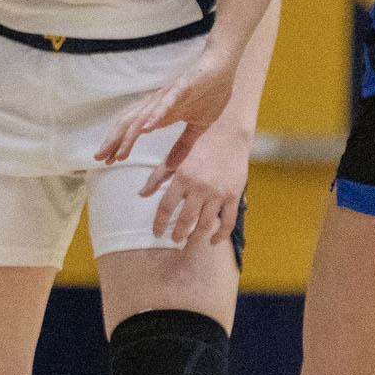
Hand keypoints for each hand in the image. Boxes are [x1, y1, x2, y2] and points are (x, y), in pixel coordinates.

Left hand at [94, 43, 239, 173]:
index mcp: (160, 113)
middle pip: (130, 123)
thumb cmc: (209, 93)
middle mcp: (158, 104)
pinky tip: (146, 128)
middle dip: (115, 141)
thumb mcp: (197, 127)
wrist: (223, 68)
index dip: (120, 144)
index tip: (108, 161)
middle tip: (100, 158)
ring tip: (119, 152)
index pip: (134, 130)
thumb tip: (172, 167)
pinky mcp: (182, 88)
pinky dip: (155, 115)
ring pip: (143, 116)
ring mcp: (168, 96)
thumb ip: (183, 146)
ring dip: (130, 135)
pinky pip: (166, 103)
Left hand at [144, 122, 249, 248]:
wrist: (229, 133)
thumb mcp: (176, 158)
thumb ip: (158, 177)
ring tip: (190, 241)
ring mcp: (217, 193)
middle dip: (177, 234)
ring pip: (205, 225)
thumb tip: (141, 194)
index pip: (165, 207)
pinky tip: (213, 241)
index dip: (159, 223)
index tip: (156, 233)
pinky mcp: (233, 195)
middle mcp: (199, 187)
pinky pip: (227, 222)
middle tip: (174, 240)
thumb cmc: (199, 145)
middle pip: (185, 220)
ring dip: (195, 237)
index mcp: (182, 177)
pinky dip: (220, 236)